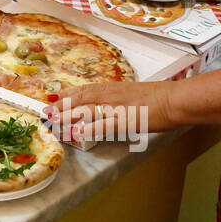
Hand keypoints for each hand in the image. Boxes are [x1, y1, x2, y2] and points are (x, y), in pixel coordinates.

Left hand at [45, 79, 178, 141]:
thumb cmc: (160, 97)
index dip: (67, 94)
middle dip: (62, 105)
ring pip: (87, 110)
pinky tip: (77, 132)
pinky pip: (103, 125)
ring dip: (68, 115)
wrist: (175, 99)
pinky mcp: (125, 119)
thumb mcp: (135, 94)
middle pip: (81, 99)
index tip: (52, 97)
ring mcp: (117, 107)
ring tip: (53, 120)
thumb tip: (111, 106)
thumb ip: (120, 100)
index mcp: (114, 89)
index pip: (85, 90)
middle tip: (46, 111)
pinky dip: (89, 128)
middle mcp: (111, 95)